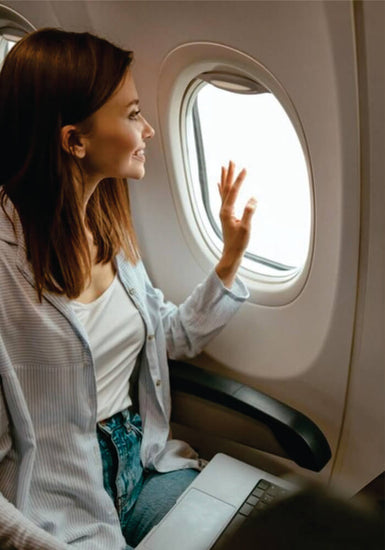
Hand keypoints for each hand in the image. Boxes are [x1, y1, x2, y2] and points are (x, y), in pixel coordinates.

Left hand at [215, 161, 256, 287]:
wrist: (231, 253)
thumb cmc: (239, 243)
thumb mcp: (246, 228)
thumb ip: (249, 213)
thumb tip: (253, 199)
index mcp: (227, 212)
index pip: (234, 191)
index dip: (240, 179)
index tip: (245, 168)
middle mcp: (223, 209)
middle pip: (226, 187)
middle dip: (230, 174)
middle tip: (231, 160)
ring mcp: (223, 212)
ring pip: (223, 191)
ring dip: (225, 178)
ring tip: (225, 167)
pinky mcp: (226, 215)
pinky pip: (222, 197)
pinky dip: (221, 188)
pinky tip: (219, 184)